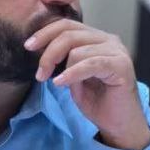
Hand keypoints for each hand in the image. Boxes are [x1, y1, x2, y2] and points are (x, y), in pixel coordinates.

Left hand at [25, 20, 149, 149]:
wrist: (119, 124)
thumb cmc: (97, 101)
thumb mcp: (73, 76)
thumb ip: (63, 60)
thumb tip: (41, 49)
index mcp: (96, 38)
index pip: (67, 25)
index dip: (45, 33)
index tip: (28, 46)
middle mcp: (108, 40)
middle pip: (69, 34)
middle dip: (49, 53)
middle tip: (40, 73)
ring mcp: (117, 51)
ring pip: (77, 50)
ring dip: (61, 68)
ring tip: (56, 83)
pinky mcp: (121, 65)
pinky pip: (90, 64)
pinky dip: (72, 73)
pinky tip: (61, 83)